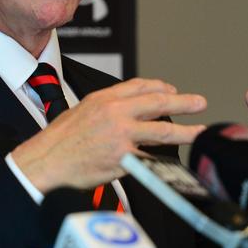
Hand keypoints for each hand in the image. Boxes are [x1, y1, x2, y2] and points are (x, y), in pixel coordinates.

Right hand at [12, 78, 206, 192]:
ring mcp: (121, 136)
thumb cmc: (60, 139)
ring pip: (162, 131)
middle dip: (183, 102)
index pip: (140, 86)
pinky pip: (149, 157)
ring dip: (185, 132)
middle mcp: (115, 113)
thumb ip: (107, 107)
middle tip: (199, 103)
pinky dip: (162, 159)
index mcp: (104, 99)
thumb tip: (127, 110)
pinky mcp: (124, 159)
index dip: (161, 88)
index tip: (173, 91)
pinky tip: (173, 160)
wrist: (48, 160)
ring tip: (199, 132)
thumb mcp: (82, 110)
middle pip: (158, 103)